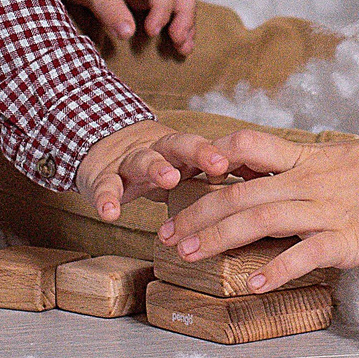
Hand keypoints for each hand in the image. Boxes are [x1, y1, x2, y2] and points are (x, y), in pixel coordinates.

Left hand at [60, 0, 197, 50]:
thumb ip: (108, 7)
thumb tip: (128, 33)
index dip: (162, 9)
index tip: (151, 32)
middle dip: (185, 15)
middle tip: (180, 41)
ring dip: (185, 19)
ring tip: (184, 47)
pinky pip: (166, 4)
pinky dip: (174, 21)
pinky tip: (174, 39)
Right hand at [73, 118, 237, 220]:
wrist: (98, 144)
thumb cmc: (152, 165)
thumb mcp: (179, 169)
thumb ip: (209, 179)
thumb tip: (260, 191)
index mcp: (180, 152)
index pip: (205, 147)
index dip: (226, 154)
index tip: (249, 165)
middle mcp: (157, 151)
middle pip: (179, 145)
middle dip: (199, 152)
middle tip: (218, 164)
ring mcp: (129, 161)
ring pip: (143, 159)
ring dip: (157, 167)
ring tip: (170, 179)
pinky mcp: (102, 175)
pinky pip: (105, 186)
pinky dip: (106, 198)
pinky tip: (110, 212)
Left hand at [153, 124, 358, 290]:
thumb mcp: (343, 159)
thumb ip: (310, 171)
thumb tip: (282, 185)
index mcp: (306, 158)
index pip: (245, 149)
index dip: (208, 162)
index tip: (178, 180)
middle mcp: (309, 180)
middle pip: (240, 192)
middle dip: (197, 214)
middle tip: (165, 235)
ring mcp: (328, 208)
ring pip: (261, 218)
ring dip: (218, 238)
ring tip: (188, 255)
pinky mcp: (351, 235)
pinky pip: (307, 252)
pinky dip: (279, 267)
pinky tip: (255, 283)